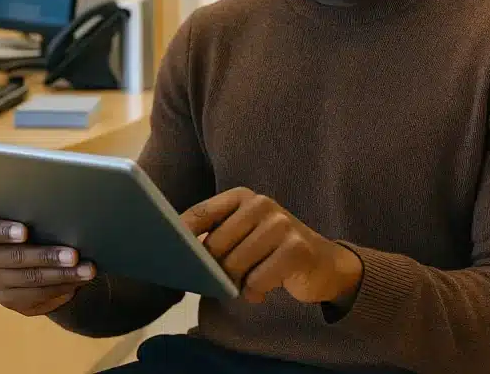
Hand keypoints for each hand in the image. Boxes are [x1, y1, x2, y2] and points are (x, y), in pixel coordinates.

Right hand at [0, 218, 96, 316]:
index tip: (26, 231)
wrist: (32, 262)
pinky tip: (79, 281)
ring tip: (87, 270)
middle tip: (74, 255)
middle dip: (46, 256)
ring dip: (62, 275)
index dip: (1, 231)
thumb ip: (36, 219)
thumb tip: (66, 219)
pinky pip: (37, 295)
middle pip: (12, 257)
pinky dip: (61, 286)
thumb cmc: (33, 230)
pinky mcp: (9, 300)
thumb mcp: (30, 221)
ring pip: (29, 279)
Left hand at [182, 188, 362, 307]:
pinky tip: (267, 288)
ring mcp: (281, 224)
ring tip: (250, 281)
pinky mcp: (297, 248)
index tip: (165, 250)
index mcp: (242, 197)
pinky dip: (256, 292)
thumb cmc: (272, 252)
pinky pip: (257, 281)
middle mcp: (261, 204)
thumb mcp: (243, 236)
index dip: (179, 233)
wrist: (324, 265)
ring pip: (234, 265)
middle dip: (215, 270)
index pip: (200, 213)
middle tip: (229, 279)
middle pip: (214, 246)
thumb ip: (215, 237)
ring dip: (238, 283)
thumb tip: (175, 252)